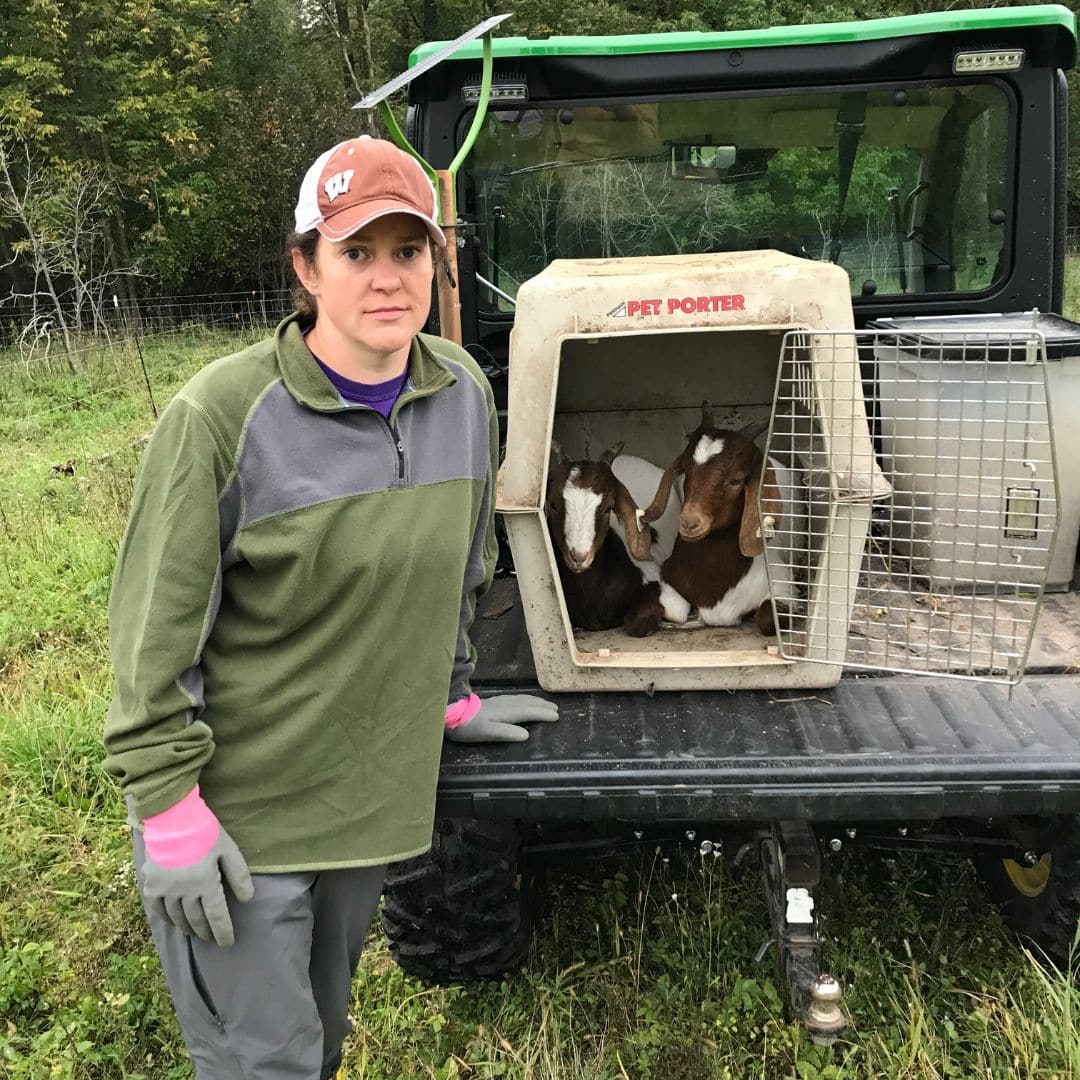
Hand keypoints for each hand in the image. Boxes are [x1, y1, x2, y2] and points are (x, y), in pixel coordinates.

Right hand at [139, 786, 253, 946]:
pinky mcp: (150, 886)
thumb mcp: (229, 850)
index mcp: (205, 883)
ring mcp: (164, 891)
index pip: (217, 916)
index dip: (223, 932)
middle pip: (197, 920)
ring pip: (178, 918)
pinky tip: (175, 922)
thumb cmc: (205, 831)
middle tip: (213, 939)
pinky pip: (158, 910)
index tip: (228, 943)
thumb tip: (247, 899)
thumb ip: (239, 875)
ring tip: (197, 933)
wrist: (172, 817)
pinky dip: (168, 919)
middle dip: (207, 932)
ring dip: (189, 928)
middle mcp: (183, 892)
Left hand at [444, 694, 557, 742]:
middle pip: (528, 703)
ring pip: (522, 699)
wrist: (452, 713)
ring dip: (535, 701)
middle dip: (542, 706)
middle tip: (556, 709)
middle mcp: (505, 704)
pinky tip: (522, 701)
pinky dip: (524, 699)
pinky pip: (515, 698)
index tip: (556, 716)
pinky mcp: (493, 702)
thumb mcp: (487, 733)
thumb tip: (526, 735)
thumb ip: (506, 733)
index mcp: (506, 712)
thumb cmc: (469, 726)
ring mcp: (499, 702)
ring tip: (545, 703)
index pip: (529, 712)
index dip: (543, 714)